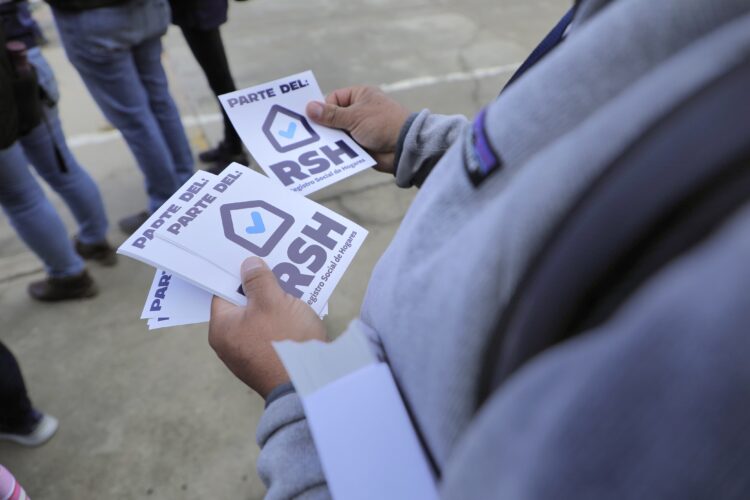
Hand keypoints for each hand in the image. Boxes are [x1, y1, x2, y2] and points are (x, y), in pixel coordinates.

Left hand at [208, 256, 327, 397]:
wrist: (308, 385)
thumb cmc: (285, 342)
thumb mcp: (272, 301)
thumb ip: (258, 280)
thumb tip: (248, 264)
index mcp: (222, 329)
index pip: (223, 291)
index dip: (238, 272)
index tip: (252, 256)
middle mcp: (231, 344)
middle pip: (244, 304)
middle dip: (262, 286)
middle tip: (277, 266)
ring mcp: (251, 354)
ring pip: (262, 318)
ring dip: (277, 302)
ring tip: (294, 284)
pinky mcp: (271, 361)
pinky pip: (274, 332)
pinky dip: (284, 320)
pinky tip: (301, 309)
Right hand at [306, 86, 410, 173]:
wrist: (404, 147)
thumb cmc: (383, 124)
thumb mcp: (355, 116)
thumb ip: (331, 115)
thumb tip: (309, 108)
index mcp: (360, 95)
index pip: (333, 98)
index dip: (323, 108)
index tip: (313, 119)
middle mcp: (359, 110)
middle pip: (333, 117)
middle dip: (325, 126)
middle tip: (310, 134)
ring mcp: (360, 128)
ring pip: (337, 133)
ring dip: (331, 139)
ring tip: (318, 146)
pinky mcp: (361, 144)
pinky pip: (344, 146)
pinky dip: (338, 150)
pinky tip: (327, 154)